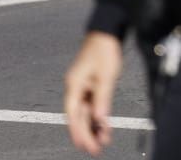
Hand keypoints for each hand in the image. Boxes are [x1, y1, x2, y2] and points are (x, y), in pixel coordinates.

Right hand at [64, 31, 121, 154]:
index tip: (84, 145)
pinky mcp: (92, 85)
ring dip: (93, 127)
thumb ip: (102, 98)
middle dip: (86, 134)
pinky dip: (98, 116)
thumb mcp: (106, 75)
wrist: (107, 32)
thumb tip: (100, 119)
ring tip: (102, 142)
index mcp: (74, 86)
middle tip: (95, 150)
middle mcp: (75, 88)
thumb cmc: (105, 50)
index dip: (77, 132)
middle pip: (78, 116)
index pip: (73, 115)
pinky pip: (92, 105)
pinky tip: (104, 127)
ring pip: (86, 113)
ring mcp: (83, 87)